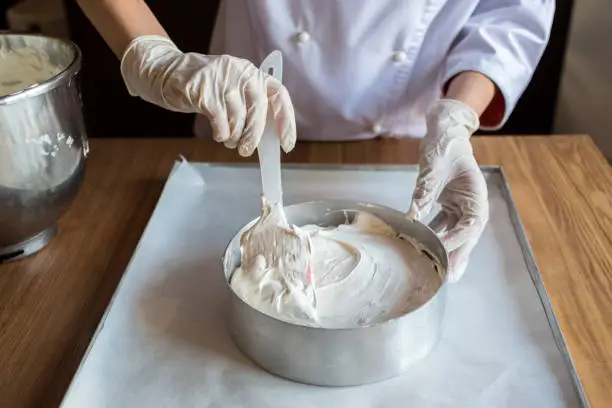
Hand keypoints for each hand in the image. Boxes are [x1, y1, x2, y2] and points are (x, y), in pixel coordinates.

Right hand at [120, 35, 295, 155]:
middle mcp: (241, 72)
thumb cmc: (205, 86)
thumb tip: (269, 136)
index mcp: (253, 72)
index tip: (286, 144)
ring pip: (238, 120)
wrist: (166, 70)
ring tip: (228, 139)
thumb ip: (251, 105)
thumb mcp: (233, 88)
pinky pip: (220, 123)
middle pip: (258, 111)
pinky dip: (221, 134)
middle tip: (247, 151)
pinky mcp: (203, 91)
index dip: (286, 121)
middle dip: (254, 137)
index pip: (279, 95)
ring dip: (234, 137)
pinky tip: (217, 133)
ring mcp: (221, 80)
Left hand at [408, 99, 488, 281]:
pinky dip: (432, 236)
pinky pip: (441, 226)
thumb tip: (411, 217)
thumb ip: (424, 192)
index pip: (469, 226)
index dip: (456, 241)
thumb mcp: (434, 168)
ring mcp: (461, 207)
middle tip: (448, 278)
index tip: (438, 250)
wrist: (444, 132)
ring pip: (454, 235)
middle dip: (457, 257)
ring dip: (444, 251)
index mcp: (477, 196)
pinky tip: (421, 247)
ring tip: (436, 271)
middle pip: (466, 237)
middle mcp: (472, 205)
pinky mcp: (448, 206)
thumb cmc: (444, 145)